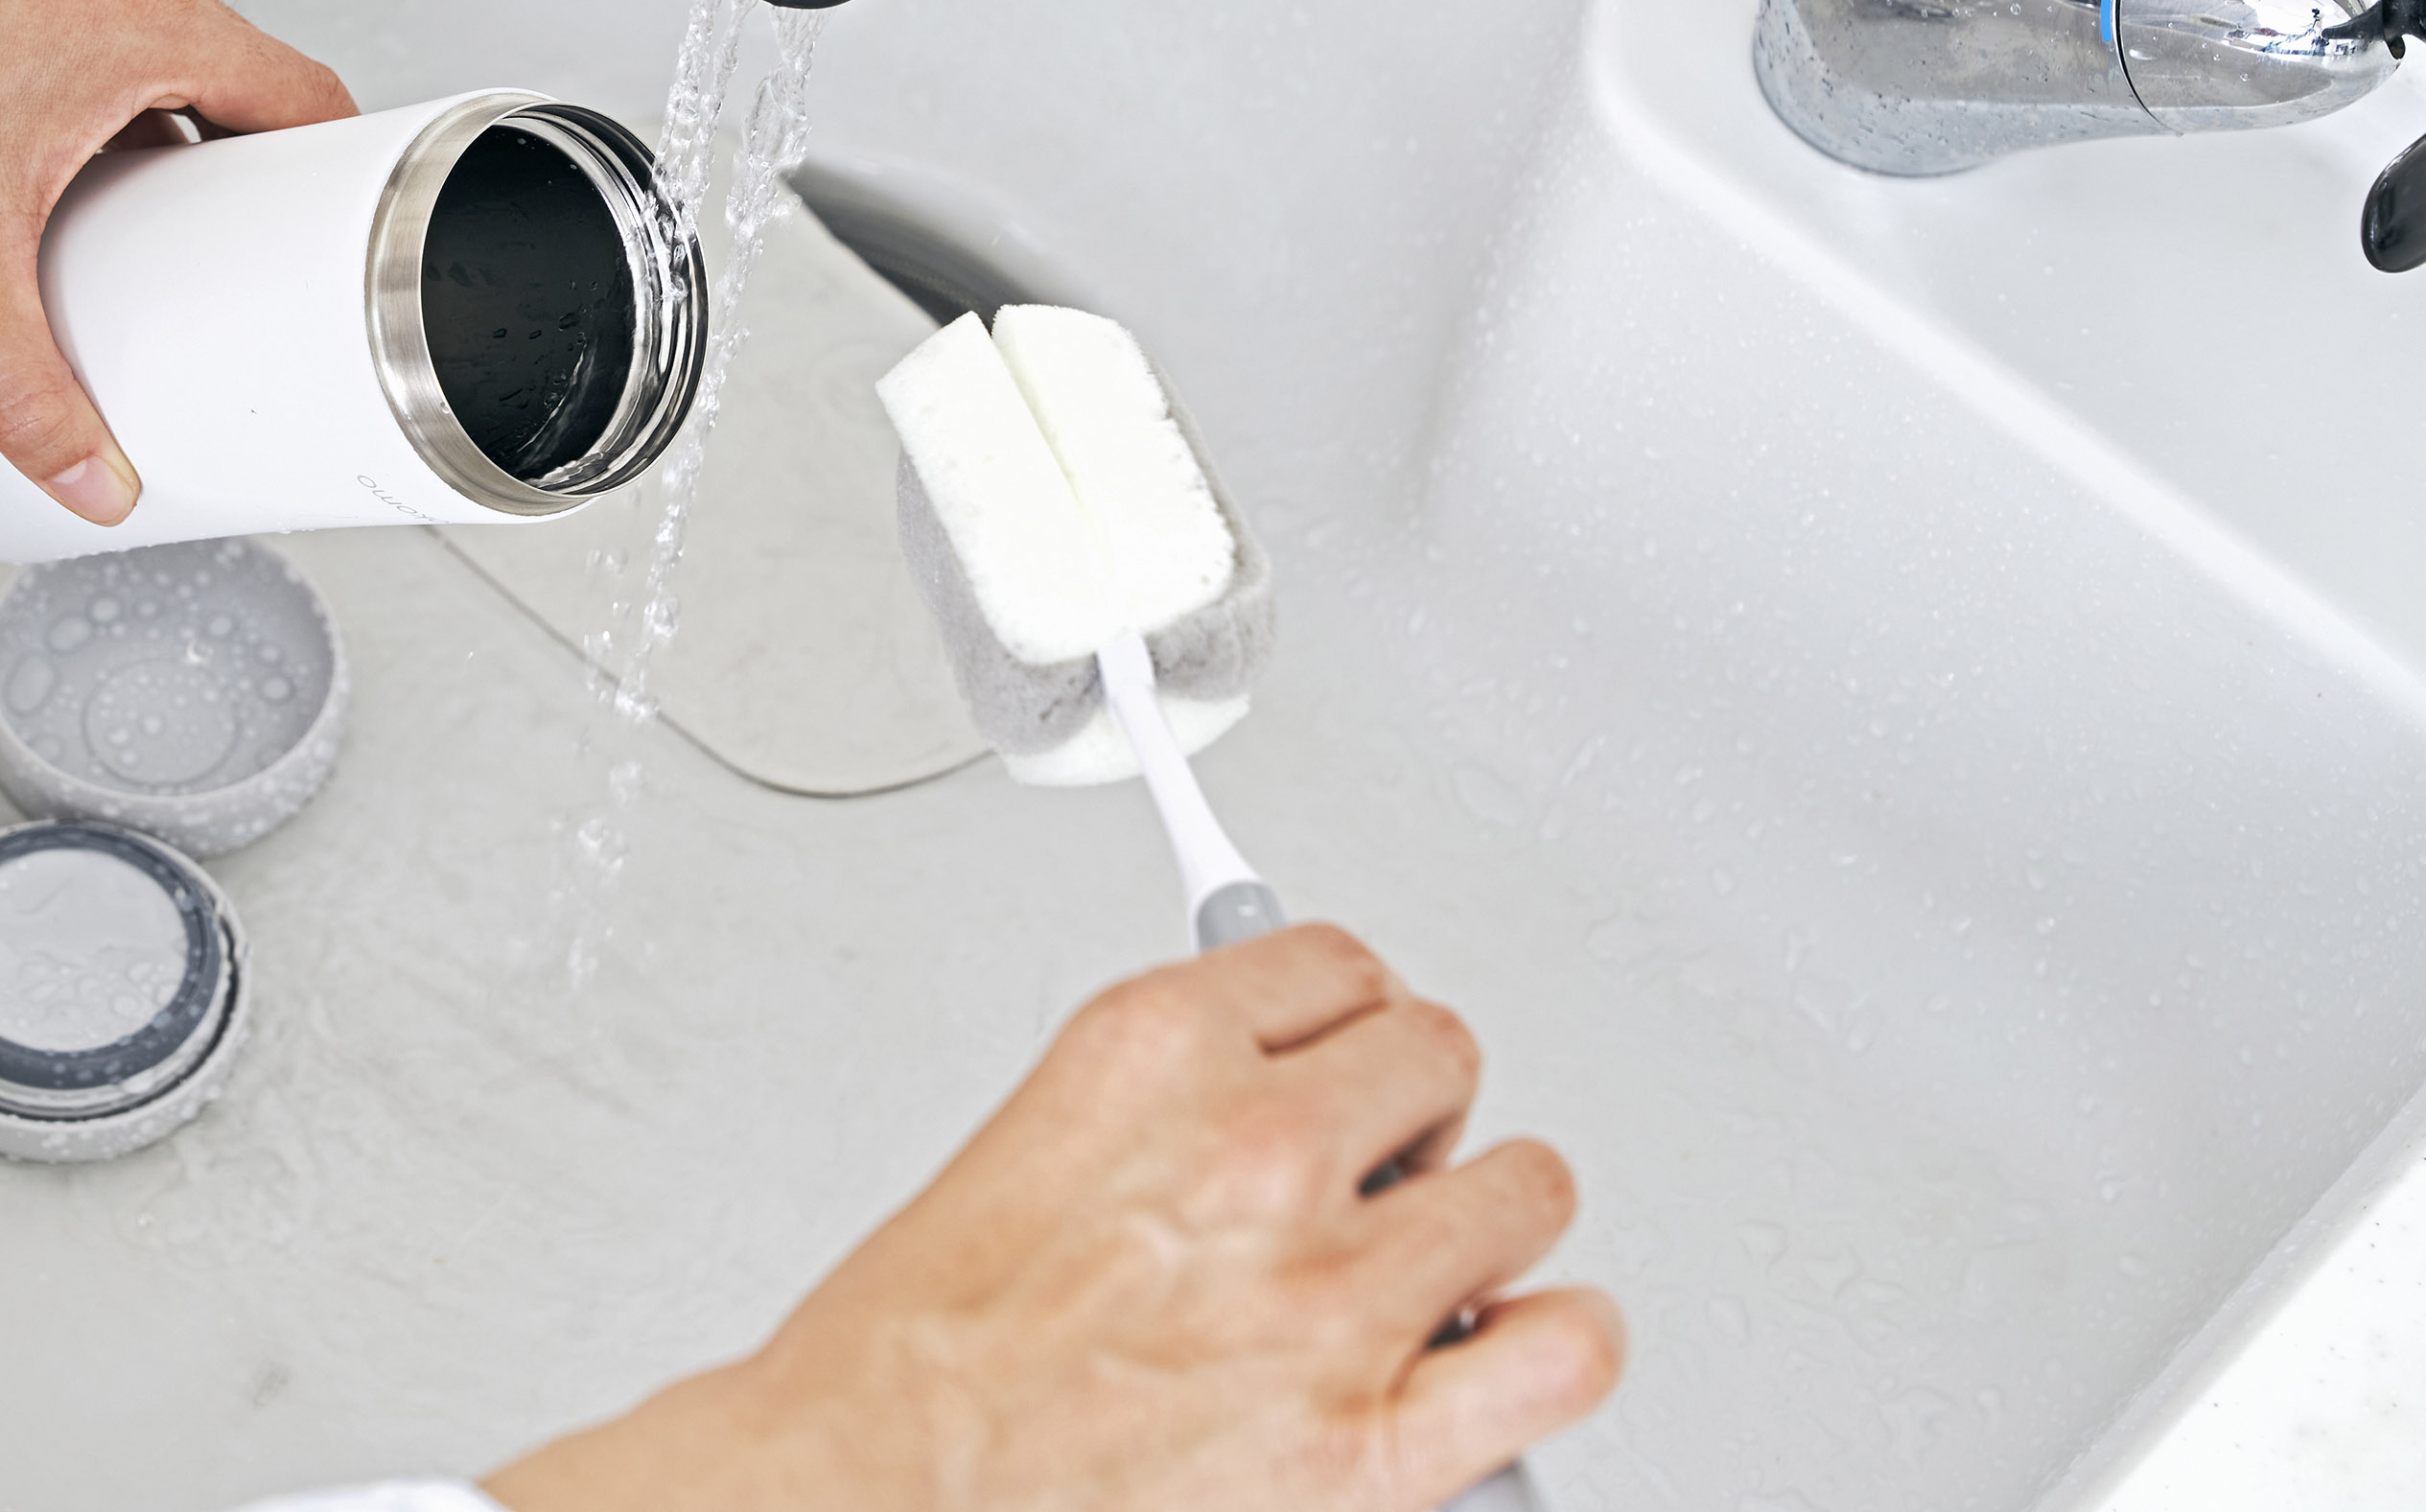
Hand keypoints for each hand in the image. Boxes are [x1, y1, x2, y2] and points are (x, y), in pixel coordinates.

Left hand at [0, 0, 354, 523]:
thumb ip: (29, 392)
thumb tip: (90, 475)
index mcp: (137, 19)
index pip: (302, 90)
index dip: (343, 172)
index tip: (354, 234)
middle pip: (246, 80)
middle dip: (256, 178)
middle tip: (256, 264)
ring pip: (174, 65)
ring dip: (182, 147)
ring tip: (167, 237)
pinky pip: (110, 55)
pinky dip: (119, 119)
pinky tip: (78, 190)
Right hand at [483, 925, 1620, 1511]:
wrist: (863, 1492)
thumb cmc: (910, 1360)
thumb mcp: (1022, 1148)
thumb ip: (1158, 1106)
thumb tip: (1249, 1099)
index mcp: (1152, 1054)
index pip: (1337, 966)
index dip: (1347, 1017)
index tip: (1342, 1046)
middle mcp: (1256, 1154)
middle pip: (1442, 1053)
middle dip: (1414, 1109)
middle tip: (1375, 1165)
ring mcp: (1327, 1299)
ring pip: (1526, 1189)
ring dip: (1485, 1218)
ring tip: (1431, 1259)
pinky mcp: (1372, 1446)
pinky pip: (1563, 1352)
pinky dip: (1559, 1342)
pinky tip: (1516, 1344)